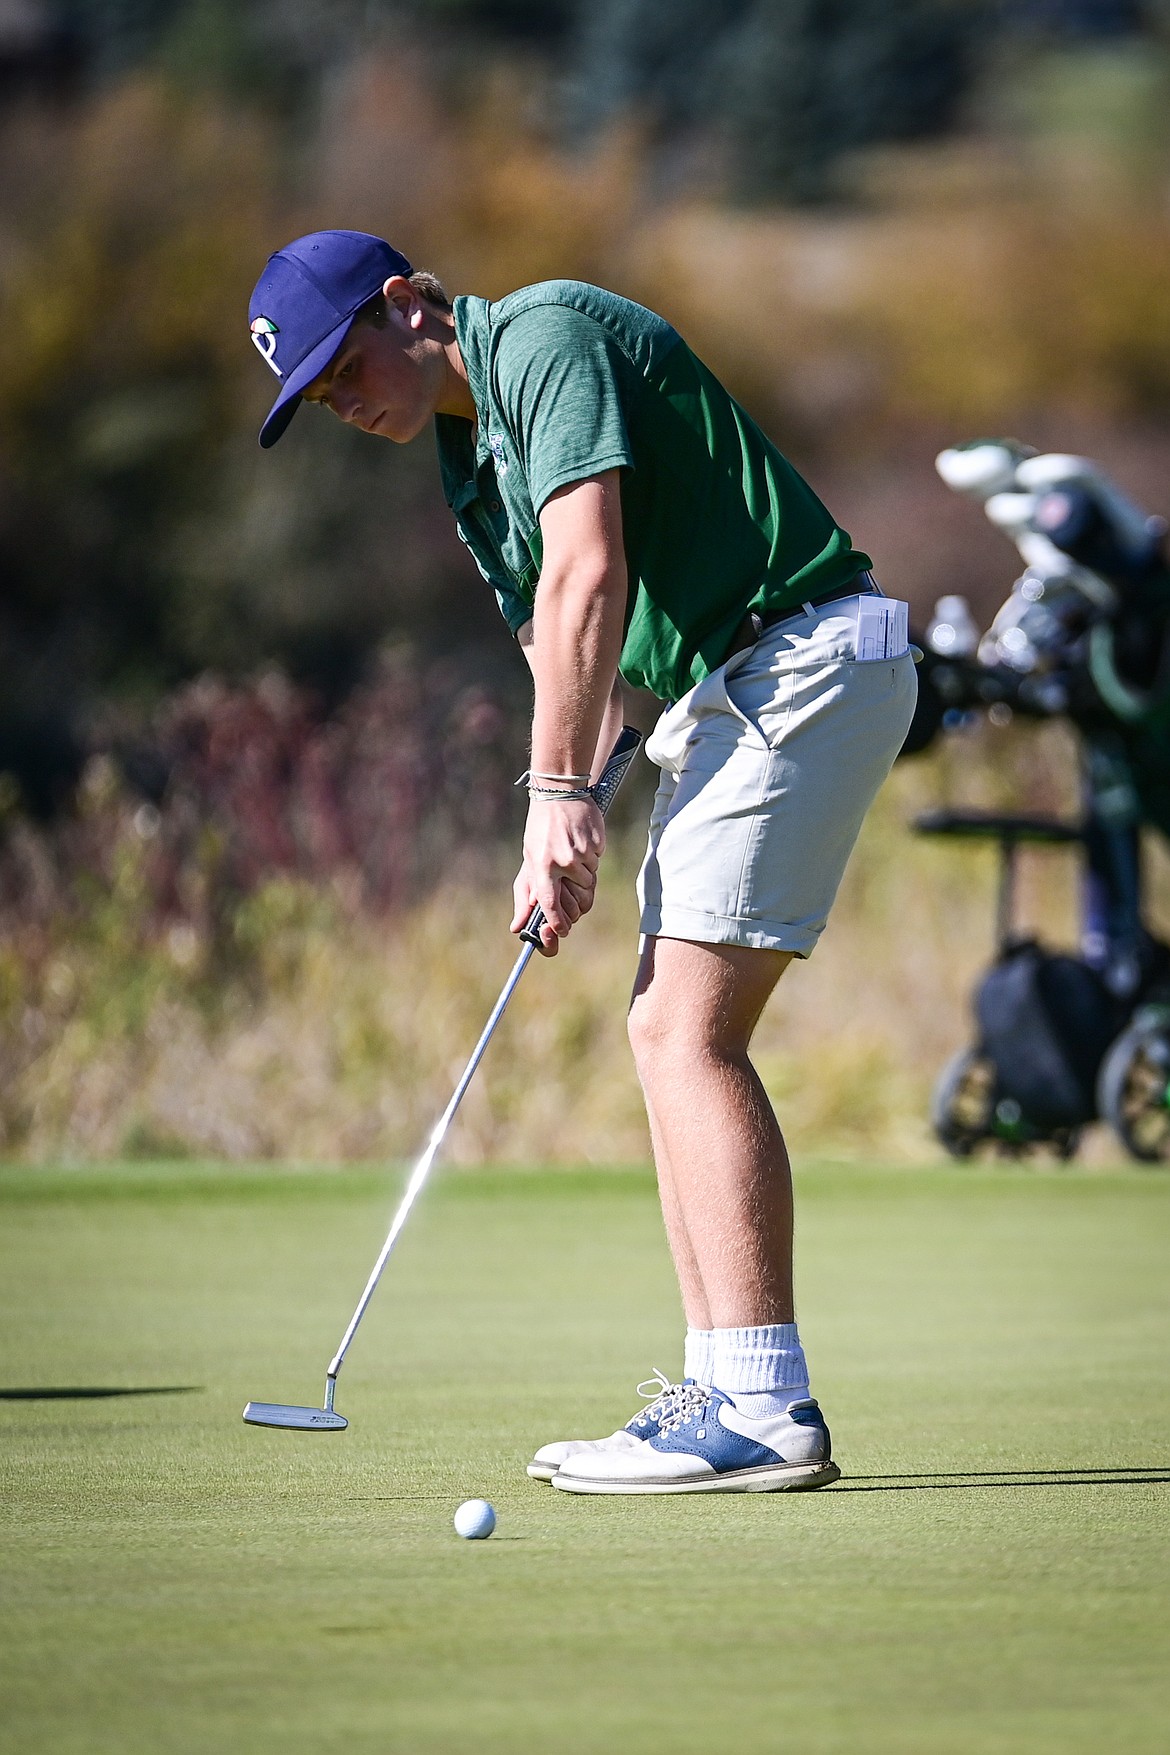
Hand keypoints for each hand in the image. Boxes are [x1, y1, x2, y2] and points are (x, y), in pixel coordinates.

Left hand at [510, 795, 604, 954]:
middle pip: (581, 897)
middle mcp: (564, 861)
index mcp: (543, 865)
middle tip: (572, 887)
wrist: (559, 793)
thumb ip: (526, 894)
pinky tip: (580, 841)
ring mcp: (582, 852)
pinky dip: (591, 857)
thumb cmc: (540, 829)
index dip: (557, 922)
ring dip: (584, 875)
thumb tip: (518, 926)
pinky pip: (598, 861)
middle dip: (578, 898)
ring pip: (591, 880)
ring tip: (571, 853)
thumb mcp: (529, 858)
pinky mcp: (597, 843)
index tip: (561, 931)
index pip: (550, 903)